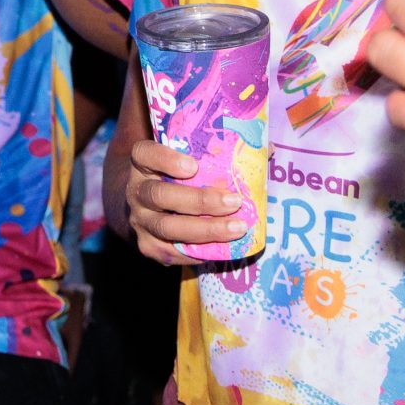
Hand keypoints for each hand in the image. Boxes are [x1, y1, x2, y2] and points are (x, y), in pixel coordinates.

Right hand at [126, 137, 254, 265]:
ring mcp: (139, 221)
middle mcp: (136, 191)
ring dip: (206, 229)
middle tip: (234, 201)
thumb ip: (219, 152)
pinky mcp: (147, 246)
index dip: (165, 158)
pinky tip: (224, 247)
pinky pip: (172, 252)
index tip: (193, 165)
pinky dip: (200, 251)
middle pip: (160, 195)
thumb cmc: (180, 177)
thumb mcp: (189, 159)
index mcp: (143, 163)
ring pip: (167, 227)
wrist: (150, 207)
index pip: (144, 153)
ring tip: (237, 228)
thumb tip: (268, 152)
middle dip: (200, 200)